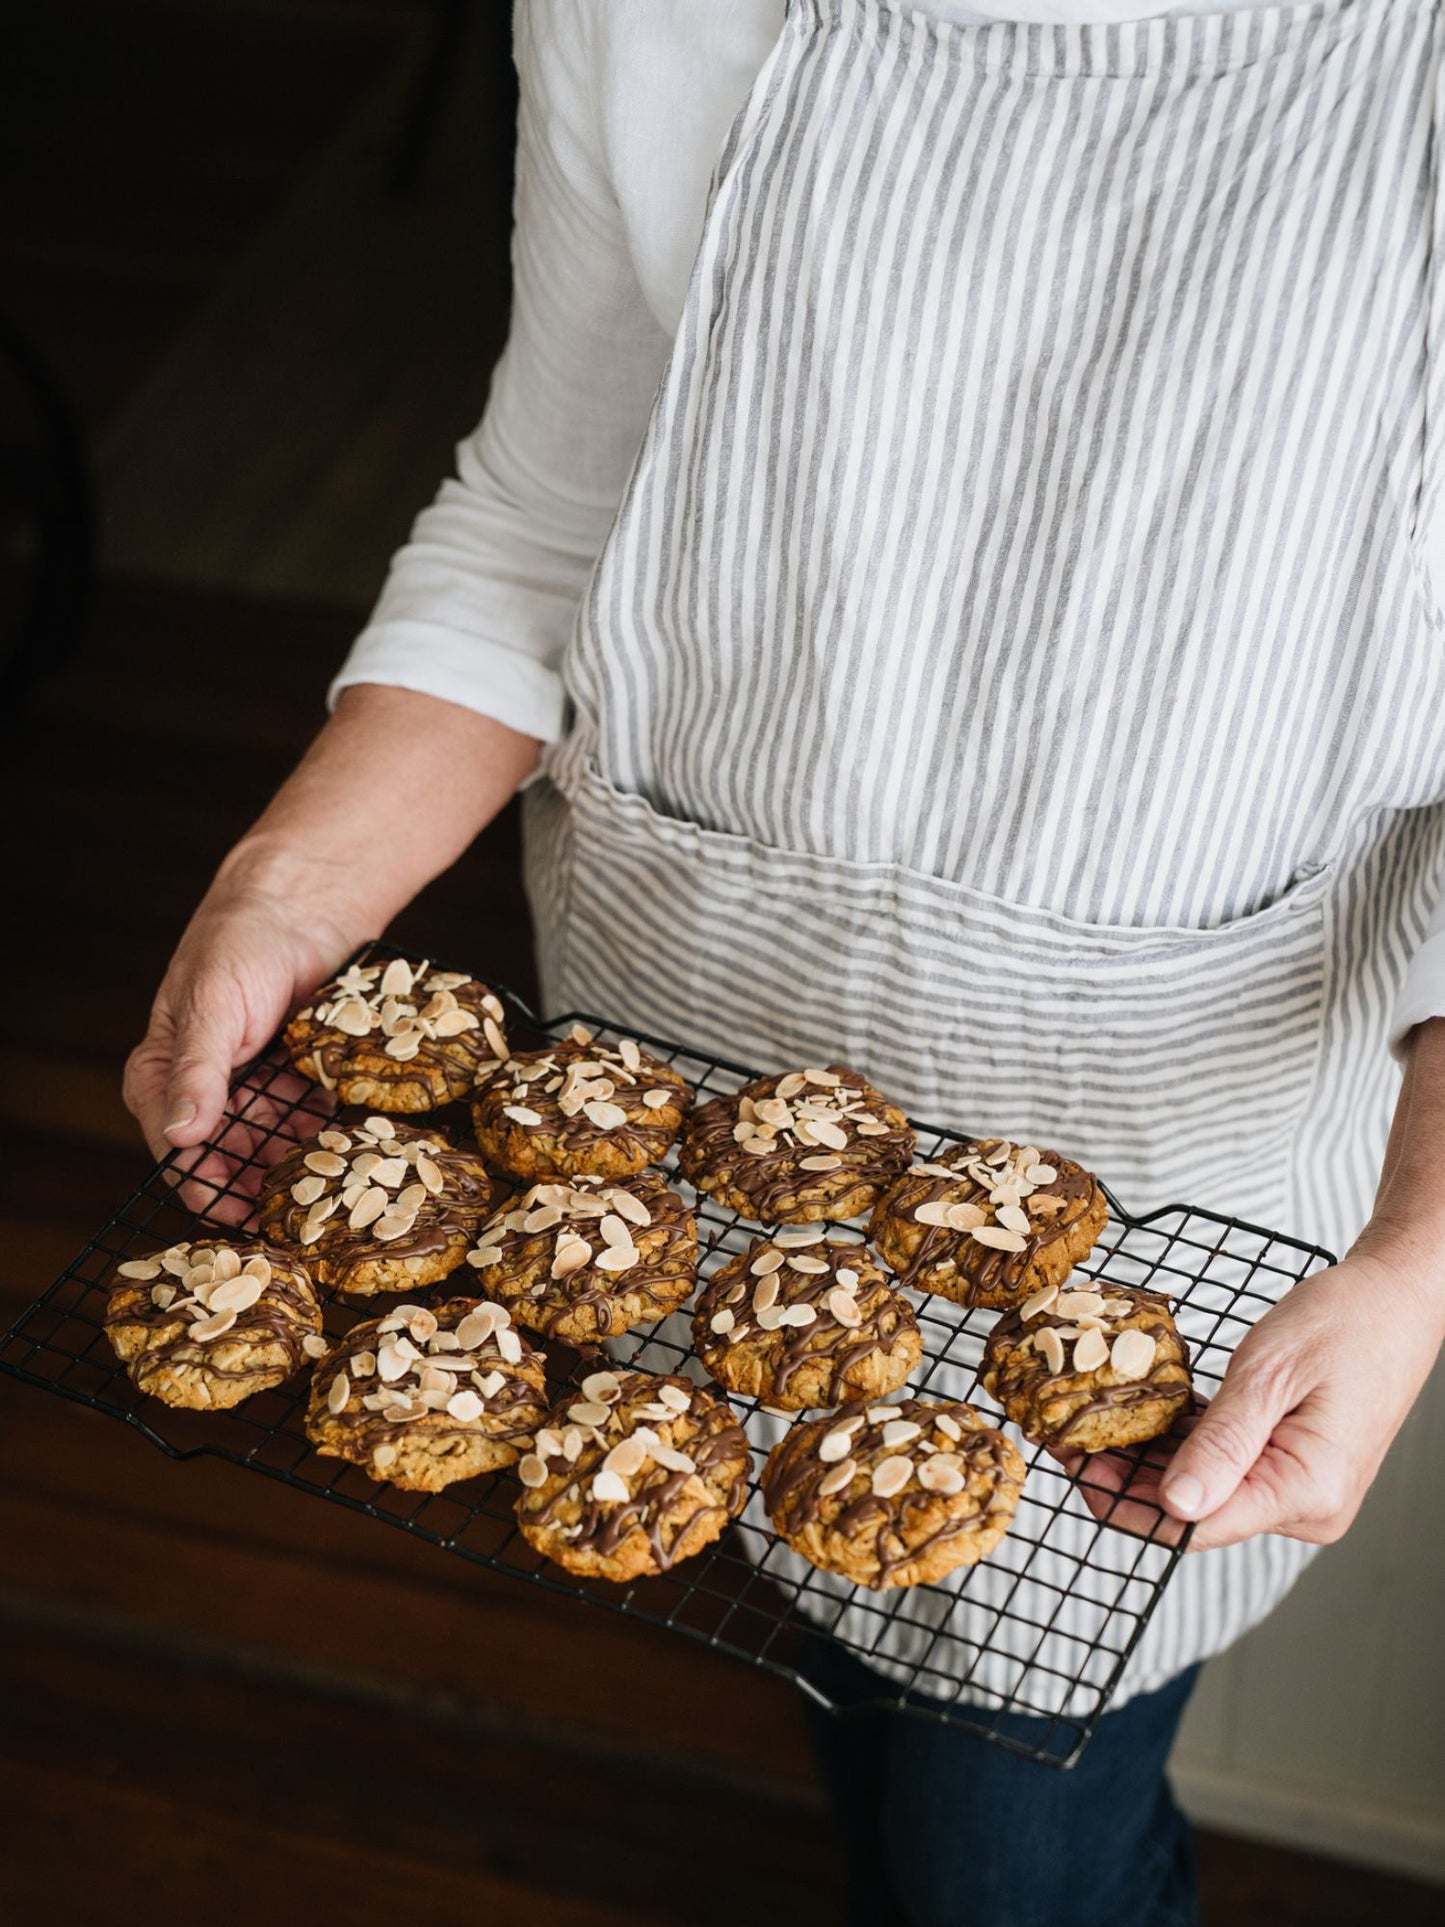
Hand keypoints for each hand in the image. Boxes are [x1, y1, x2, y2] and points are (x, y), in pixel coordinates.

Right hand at [123, 854, 361, 1220]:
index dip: (208, 1189)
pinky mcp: (295, 1081)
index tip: (243, 1218)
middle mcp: (205, 1092)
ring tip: (332, 1182)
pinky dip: (326, 1135)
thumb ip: (196, 1073)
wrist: (302, 906)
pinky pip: (309, 1123)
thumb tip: (179, 1137)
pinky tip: (351, 1145)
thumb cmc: (239, 944)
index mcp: (161, 1077)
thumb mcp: (212, 1008)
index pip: (177, 1153)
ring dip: (298, 1166)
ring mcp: (252, 1089)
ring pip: (271, 1149)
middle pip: (228, 1161)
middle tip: (300, 1212)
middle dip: (261, 1186)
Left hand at [1059, 1248, 1443, 1549]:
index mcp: (1306, 1492)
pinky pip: (1224, 1466)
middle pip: (1192, 1511)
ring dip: (1146, 1460)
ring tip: (1088, 1423)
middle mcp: (1305, 1506)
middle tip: (1064, 1433)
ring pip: (1202, 1488)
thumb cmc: (1347, 1323)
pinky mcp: (1292, 1465)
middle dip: (1125, 1479)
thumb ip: (1222, 1444)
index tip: (1070, 1464)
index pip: (1194, 1526)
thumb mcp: (1270, 1375)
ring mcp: (1300, 1489)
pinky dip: (1180, 1444)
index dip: (1123, 1502)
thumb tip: (1174, 1506)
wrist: (1398, 1298)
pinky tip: (1138, 1418)